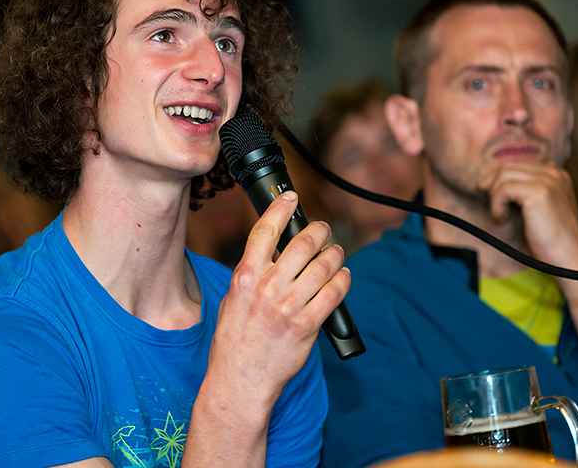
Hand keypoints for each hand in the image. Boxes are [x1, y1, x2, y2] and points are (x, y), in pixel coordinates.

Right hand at [203, 190, 349, 414]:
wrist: (240, 380)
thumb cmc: (235, 340)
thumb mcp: (234, 299)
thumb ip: (252, 274)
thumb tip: (274, 250)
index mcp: (244, 278)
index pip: (264, 231)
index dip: (281, 208)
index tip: (291, 196)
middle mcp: (266, 289)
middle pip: (301, 244)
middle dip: (319, 231)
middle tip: (324, 229)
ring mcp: (287, 308)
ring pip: (323, 266)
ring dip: (335, 254)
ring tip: (337, 252)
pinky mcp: (306, 326)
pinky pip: (333, 294)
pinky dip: (343, 280)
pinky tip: (343, 277)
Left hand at [478, 160, 577, 269]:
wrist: (570, 259)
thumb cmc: (553, 241)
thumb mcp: (541, 210)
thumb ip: (530, 193)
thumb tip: (506, 181)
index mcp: (557, 175)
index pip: (519, 163)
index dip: (500, 176)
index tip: (490, 192)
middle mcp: (554, 173)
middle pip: (509, 165)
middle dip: (492, 182)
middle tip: (487, 200)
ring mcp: (548, 181)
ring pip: (504, 175)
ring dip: (494, 196)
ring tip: (500, 215)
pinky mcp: (539, 193)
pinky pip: (504, 189)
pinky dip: (497, 204)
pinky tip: (502, 218)